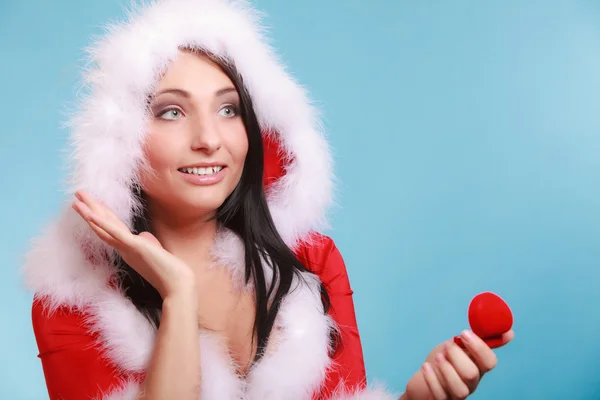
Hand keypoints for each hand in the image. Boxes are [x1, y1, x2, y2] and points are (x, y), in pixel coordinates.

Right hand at [72, 190, 196, 298]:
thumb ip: (146, 241)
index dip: (102, 215)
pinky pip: (114, 233)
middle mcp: (123, 248)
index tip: (93, 203)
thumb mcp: (155, 250)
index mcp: (128, 249)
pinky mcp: (133, 246)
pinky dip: (102, 223)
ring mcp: (127, 248)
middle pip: (103, 225)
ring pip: (104, 228)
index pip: (112, 228)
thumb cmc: (168, 270)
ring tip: (76, 201)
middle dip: (91, 209)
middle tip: (78, 195)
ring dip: (89, 213)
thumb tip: (142, 235)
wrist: (176, 285)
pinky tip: (91, 214)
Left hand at [404, 329, 513, 399]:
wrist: (424, 377)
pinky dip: (432, 378)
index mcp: (478, 367)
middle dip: (457, 355)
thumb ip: (479, 338)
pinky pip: (439, 394)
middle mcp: (471, 383)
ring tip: (438, 357)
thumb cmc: (444, 359)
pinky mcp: (441, 399)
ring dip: (446, 369)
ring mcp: (457, 393)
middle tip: (447, 345)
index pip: (489, 362)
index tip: (463, 333)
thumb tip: (510, 332)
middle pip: (472, 374)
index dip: (478, 347)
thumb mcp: (460, 345)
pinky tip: (426, 366)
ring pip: (459, 389)